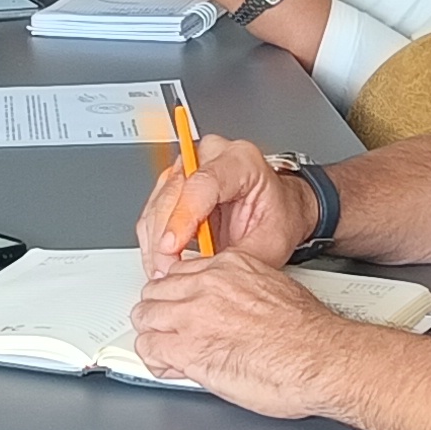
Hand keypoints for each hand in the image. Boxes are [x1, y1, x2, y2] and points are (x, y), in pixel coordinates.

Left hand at [124, 254, 357, 417]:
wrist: (321, 358)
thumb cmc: (310, 334)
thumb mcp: (274, 290)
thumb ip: (243, 293)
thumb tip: (230, 308)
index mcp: (229, 267)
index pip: (180, 273)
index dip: (178, 295)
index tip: (182, 308)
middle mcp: (207, 286)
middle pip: (157, 292)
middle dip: (161, 313)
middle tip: (172, 332)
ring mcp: (193, 316)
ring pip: (146, 317)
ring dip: (155, 335)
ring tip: (169, 351)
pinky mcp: (188, 349)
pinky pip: (149, 349)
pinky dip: (156, 360)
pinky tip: (172, 367)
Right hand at [140, 134, 310, 275]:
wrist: (278, 210)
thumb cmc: (278, 217)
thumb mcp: (271, 244)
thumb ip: (239, 257)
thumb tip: (205, 273)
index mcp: (241, 160)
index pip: (202, 183)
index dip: (183, 216)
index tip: (173, 247)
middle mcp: (211, 156)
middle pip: (173, 192)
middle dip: (165, 236)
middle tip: (168, 269)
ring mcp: (189, 167)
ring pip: (157, 203)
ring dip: (155, 242)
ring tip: (165, 270)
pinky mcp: (173, 184)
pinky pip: (152, 213)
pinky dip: (152, 241)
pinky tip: (161, 261)